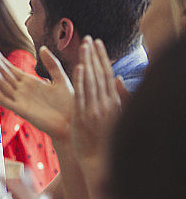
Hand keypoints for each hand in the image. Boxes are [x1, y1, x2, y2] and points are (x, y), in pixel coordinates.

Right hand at [0, 45, 73, 141]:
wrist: (72, 122)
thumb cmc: (69, 104)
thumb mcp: (62, 79)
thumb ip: (52, 64)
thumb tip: (43, 48)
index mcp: (30, 82)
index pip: (10, 68)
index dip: (0, 59)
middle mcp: (22, 90)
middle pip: (3, 74)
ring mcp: (20, 100)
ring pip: (2, 84)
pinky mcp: (20, 110)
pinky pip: (4, 100)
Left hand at [72, 36, 122, 166]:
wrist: (98, 160)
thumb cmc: (105, 139)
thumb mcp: (116, 116)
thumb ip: (118, 97)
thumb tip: (117, 78)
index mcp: (112, 101)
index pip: (107, 74)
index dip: (102, 58)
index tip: (97, 43)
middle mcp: (105, 103)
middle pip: (100, 74)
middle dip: (95, 55)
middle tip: (89, 37)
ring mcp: (95, 109)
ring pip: (91, 81)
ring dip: (88, 62)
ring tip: (84, 45)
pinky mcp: (84, 117)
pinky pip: (82, 96)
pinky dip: (82, 81)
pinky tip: (79, 67)